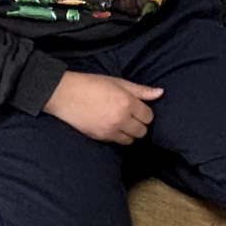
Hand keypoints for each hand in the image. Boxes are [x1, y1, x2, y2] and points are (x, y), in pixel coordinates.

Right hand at [43, 71, 161, 143]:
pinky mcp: (100, 137)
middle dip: (139, 124)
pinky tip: (111, 127)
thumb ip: (140, 90)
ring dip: (130, 133)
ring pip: (131, 140)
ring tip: (122, 123)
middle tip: (131, 117)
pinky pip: (117, 142)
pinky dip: (118, 137)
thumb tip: (160, 93)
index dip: (145, 113)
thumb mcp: (118, 82)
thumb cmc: (92, 84)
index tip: (138, 109)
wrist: (65, 94)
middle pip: (142, 131)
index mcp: (127, 103)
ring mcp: (110, 130)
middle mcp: (121, 119)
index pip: (148, 116)